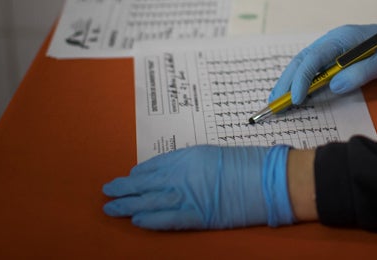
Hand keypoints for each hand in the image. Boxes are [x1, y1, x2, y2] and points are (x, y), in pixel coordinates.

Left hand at [102, 145, 293, 229]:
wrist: (268, 180)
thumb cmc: (248, 165)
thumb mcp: (215, 155)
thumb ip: (193, 164)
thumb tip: (176, 173)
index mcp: (188, 156)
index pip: (155, 165)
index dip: (139, 172)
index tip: (130, 176)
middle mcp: (183, 175)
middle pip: (145, 183)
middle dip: (124, 188)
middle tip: (108, 190)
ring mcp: (188, 196)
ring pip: (148, 201)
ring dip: (127, 204)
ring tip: (111, 208)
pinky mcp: (196, 216)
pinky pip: (166, 219)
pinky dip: (149, 219)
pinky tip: (136, 219)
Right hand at [270, 13, 376, 104]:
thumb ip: (363, 72)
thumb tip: (334, 85)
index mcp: (344, 37)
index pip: (315, 57)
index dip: (302, 78)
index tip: (296, 98)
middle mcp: (334, 39)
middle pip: (303, 59)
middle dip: (286, 81)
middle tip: (275, 103)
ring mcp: (333, 46)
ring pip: (304, 62)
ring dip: (289, 80)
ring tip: (277, 100)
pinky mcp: (335, 55)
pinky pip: (313, 66)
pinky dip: (300, 79)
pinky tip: (294, 93)